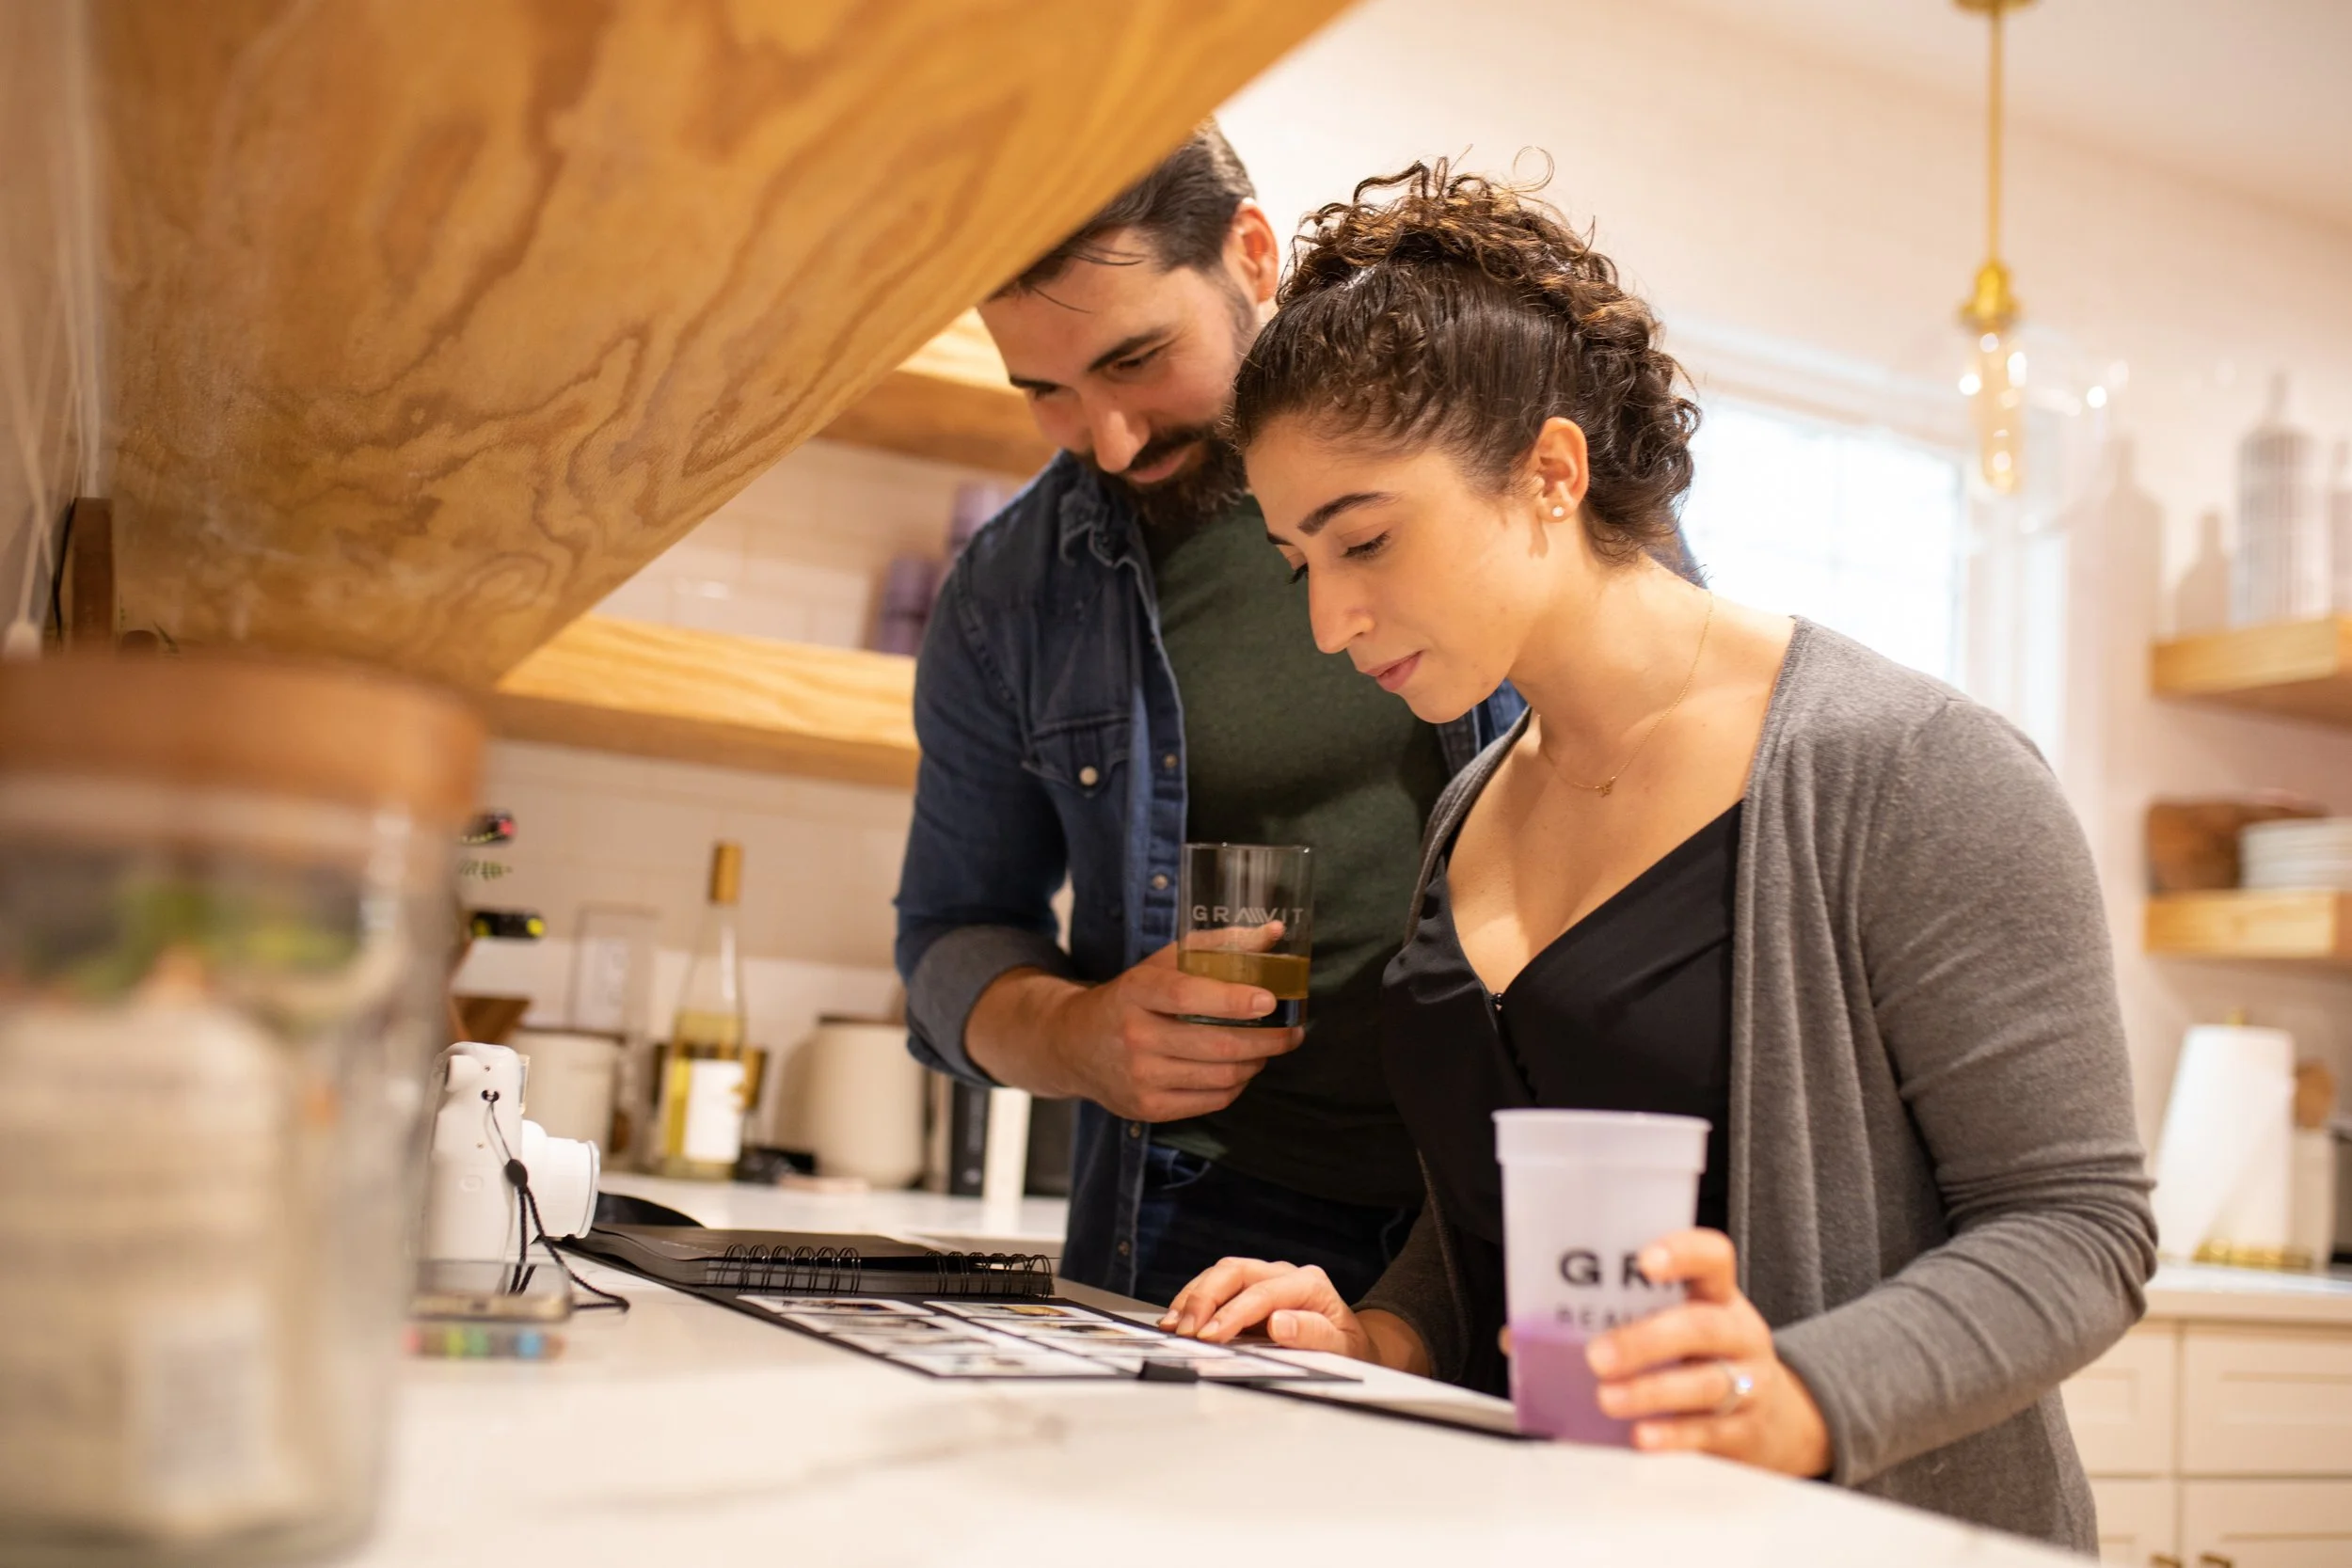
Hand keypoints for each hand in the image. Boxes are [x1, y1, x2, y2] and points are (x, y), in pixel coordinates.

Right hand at [966, 938, 1301, 1122]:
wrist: (1074, 1044)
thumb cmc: (1131, 997)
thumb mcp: (1162, 963)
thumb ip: (1217, 945)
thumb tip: (1275, 932)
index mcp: (1136, 991)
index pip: (1186, 995)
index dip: (1232, 1000)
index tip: (1270, 1000)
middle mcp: (1134, 1036)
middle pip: (1215, 1045)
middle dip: (1267, 1040)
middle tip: (1292, 1032)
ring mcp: (1138, 1077)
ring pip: (1220, 1077)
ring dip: (1256, 1063)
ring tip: (1268, 1049)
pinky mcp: (1146, 1108)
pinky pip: (1211, 1101)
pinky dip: (1236, 1086)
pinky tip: (1241, 1069)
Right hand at [1158, 1258, 1430, 1374]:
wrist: (1353, 1345)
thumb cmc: (1347, 1348)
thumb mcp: (1342, 1348)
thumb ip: (1313, 1334)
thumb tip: (1278, 1323)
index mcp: (1309, 1284)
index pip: (1262, 1292)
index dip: (1233, 1313)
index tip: (1210, 1335)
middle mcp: (1284, 1274)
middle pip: (1235, 1272)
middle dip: (1204, 1299)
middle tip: (1186, 1330)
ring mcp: (1265, 1278)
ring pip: (1221, 1274)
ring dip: (1193, 1298)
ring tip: (1175, 1326)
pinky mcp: (1249, 1289)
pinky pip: (1216, 1285)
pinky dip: (1193, 1300)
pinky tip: (1177, 1319)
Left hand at [1573, 1229, 1829, 1475]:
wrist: (1773, 1420)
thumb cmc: (1701, 1359)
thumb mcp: (1676, 1324)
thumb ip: (1617, 1318)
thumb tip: (1526, 1333)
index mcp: (1716, 1294)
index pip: (1711, 1258)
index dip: (1682, 1254)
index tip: (1644, 1262)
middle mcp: (1737, 1333)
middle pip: (1701, 1326)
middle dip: (1645, 1340)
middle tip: (1597, 1356)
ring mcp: (1749, 1382)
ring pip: (1706, 1382)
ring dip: (1651, 1391)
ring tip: (1608, 1398)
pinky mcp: (1745, 1429)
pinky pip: (1709, 1431)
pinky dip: (1672, 1435)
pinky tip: (1641, 1435)